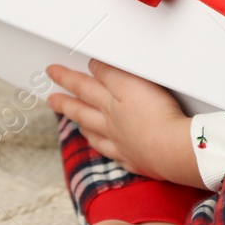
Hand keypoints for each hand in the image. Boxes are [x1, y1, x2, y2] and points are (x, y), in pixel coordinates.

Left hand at [46, 59, 202, 188]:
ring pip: (94, 133)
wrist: (173, 148)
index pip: (83, 86)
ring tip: (73, 120)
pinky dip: (104, 147)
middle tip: (51, 99)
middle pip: (82, 111)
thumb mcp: (133, 82)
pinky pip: (112, 153)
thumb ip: (112, 73)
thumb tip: (94, 66)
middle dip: (65, 103)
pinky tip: (104, 145)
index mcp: (110, 103)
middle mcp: (111, 124)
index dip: (67, 77)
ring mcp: (121, 143)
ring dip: (82, 124)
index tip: (53, 72)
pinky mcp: (135, 158)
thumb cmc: (157, 116)